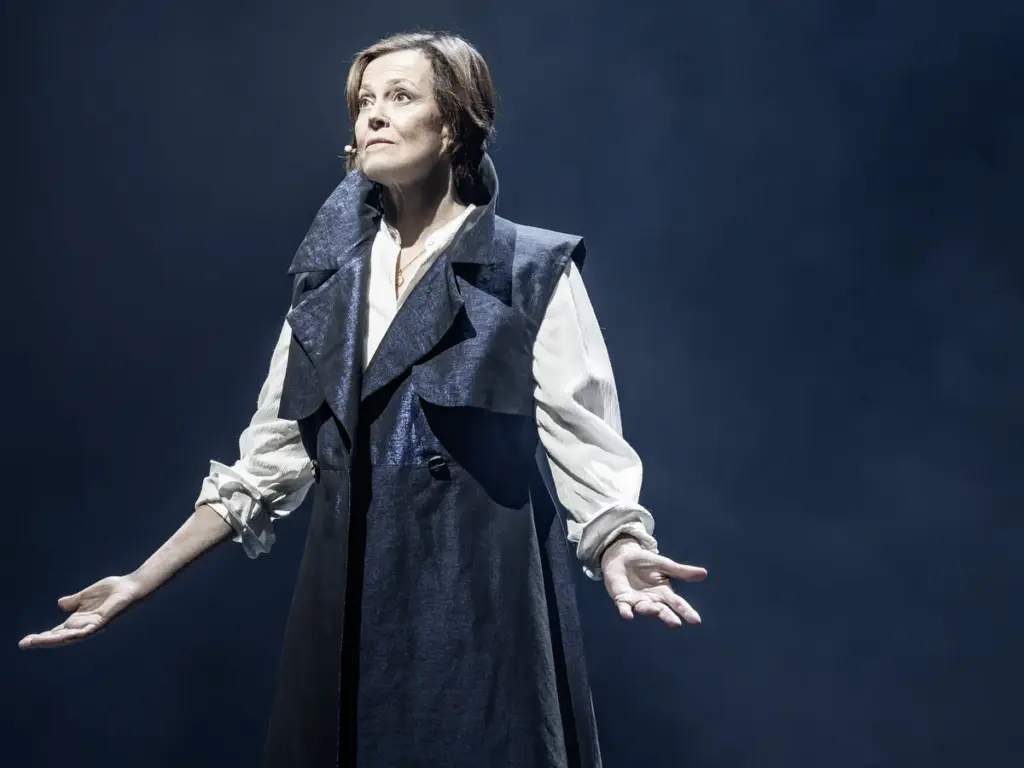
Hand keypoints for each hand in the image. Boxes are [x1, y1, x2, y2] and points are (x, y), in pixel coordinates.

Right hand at [19, 575, 142, 648]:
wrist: (130, 587)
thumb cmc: (112, 590)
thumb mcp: (86, 595)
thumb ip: (74, 601)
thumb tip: (60, 605)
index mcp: (78, 621)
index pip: (56, 633)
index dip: (41, 638)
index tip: (24, 641)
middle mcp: (84, 626)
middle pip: (60, 637)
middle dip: (42, 641)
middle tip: (24, 644)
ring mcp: (93, 626)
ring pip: (70, 636)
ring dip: (54, 639)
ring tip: (37, 640)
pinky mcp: (103, 621)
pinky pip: (87, 629)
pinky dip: (76, 632)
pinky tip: (64, 632)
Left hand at [601, 536, 706, 627]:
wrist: (621, 557)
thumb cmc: (645, 562)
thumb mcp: (664, 565)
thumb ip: (682, 571)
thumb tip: (704, 573)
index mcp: (664, 592)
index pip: (677, 603)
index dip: (686, 612)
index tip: (696, 621)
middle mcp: (652, 600)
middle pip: (662, 610)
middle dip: (668, 617)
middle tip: (677, 624)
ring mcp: (637, 601)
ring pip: (644, 608)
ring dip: (649, 610)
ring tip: (655, 610)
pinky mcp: (622, 599)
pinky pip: (624, 608)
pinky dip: (626, 612)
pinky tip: (628, 616)